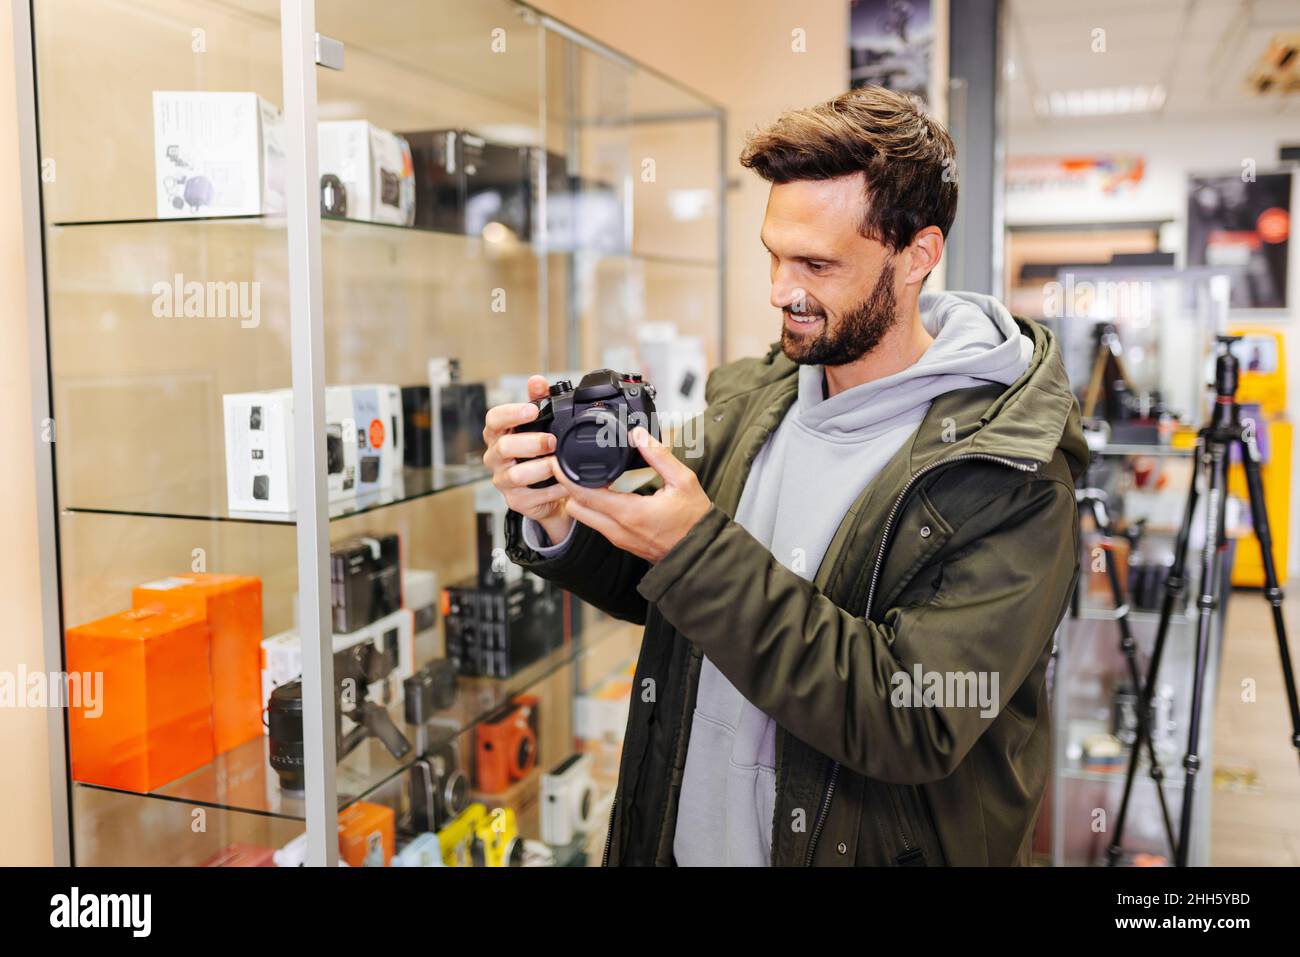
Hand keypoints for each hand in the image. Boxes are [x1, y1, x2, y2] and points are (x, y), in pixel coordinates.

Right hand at [482, 375, 573, 544]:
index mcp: (500, 433)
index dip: (511, 413)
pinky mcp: (515, 501)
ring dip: (540, 468)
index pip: (494, 419)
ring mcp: (503, 480)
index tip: (532, 410)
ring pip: (515, 475)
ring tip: (558, 464)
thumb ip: (538, 400)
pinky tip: (565, 484)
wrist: (548, 490)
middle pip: (503, 447)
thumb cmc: (539, 453)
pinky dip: (551, 489)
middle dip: (531, 443)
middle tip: (552, 441)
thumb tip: (537, 381)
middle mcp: (496, 457)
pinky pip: (532, 496)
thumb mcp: (540, 424)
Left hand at [553, 427, 711, 562]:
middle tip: (567, 468)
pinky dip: (591, 509)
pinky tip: (601, 493)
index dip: (566, 477)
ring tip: (584, 478)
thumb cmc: (695, 521)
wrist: (702, 553)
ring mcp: (619, 538)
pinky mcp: (622, 542)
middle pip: (575, 508)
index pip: (584, 495)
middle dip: (567, 488)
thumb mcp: (683, 481)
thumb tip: (640, 434)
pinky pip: (596, 524)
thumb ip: (659, 456)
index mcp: (630, 513)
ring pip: (584, 518)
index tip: (559, 462)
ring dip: (579, 499)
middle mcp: (618, 529)